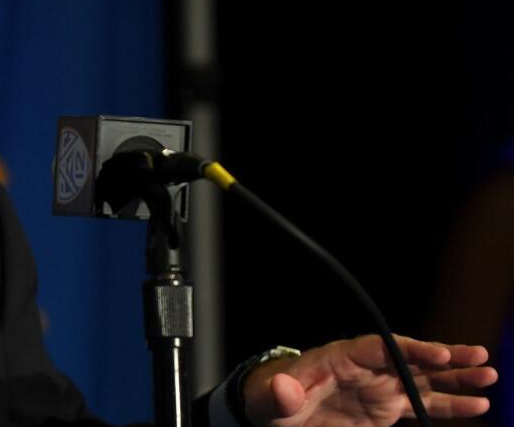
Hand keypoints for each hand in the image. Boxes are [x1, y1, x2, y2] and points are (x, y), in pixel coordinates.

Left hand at [242, 334, 496, 425]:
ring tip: (488, 376)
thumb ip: (278, 394)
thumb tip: (284, 388)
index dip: (410, 349)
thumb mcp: (269, 399)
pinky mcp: (386, 408)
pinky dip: (448, 404)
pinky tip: (477, 404)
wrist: (277, 411)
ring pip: (424, 378)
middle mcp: (366, 368)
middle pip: (410, 357)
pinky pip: (422, 403)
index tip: (438, 353)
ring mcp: (379, 387)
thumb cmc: (271, 399)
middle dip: (444, 356)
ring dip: (455, 377)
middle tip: (478, 356)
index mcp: (340, 357)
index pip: (380, 348)